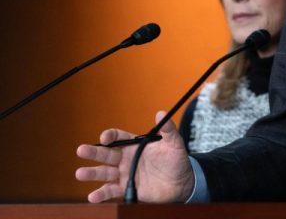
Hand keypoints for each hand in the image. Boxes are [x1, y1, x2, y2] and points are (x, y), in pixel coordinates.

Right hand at [75, 111, 193, 202]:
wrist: (181, 183)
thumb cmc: (176, 160)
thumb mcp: (174, 144)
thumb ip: (168, 129)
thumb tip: (161, 113)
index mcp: (135, 145)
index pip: (118, 137)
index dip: (110, 136)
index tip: (105, 138)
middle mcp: (126, 158)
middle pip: (106, 154)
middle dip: (93, 151)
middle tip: (81, 150)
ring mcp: (124, 174)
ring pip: (104, 173)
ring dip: (92, 173)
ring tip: (80, 173)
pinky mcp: (126, 188)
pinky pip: (111, 191)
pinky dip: (101, 194)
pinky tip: (92, 196)